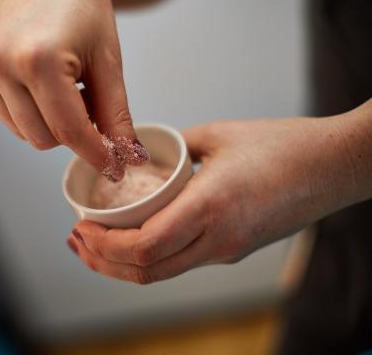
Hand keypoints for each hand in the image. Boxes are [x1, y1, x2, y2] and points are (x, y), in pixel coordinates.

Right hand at [0, 0, 140, 178]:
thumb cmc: (83, 5)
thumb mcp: (108, 60)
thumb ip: (116, 115)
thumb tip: (127, 157)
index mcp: (37, 58)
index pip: (69, 131)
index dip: (96, 154)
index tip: (113, 166)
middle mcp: (0, 63)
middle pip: (42, 139)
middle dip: (72, 134)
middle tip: (88, 104)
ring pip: (22, 131)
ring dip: (48, 123)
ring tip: (63, 86)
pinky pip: (3, 114)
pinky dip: (27, 110)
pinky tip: (39, 82)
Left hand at [67, 113, 367, 283]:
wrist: (332, 167)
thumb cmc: (281, 145)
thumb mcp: (216, 135)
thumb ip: (172, 148)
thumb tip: (137, 157)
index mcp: (211, 206)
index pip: (143, 246)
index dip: (103, 246)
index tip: (79, 228)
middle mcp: (218, 239)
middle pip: (145, 271)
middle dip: (101, 261)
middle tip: (76, 240)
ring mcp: (227, 251)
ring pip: (161, 273)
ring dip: (121, 265)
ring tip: (93, 246)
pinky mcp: (233, 251)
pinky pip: (181, 262)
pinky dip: (147, 258)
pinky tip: (132, 239)